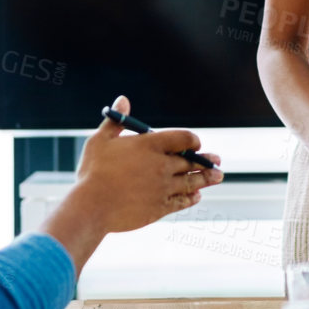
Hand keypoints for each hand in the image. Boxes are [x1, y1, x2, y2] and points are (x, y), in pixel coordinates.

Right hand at [40, 95, 223, 266]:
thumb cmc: (92, 171)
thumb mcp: (100, 140)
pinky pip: (182, 201)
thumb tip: (123, 100)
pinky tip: (196, 196)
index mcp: (151, 145)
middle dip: (206, 160)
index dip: (193, 140)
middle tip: (217, 160)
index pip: (183, 138)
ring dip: (206, 178)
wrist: (91, 206)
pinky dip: (191, 198)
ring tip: (218, 176)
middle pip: (192, 161)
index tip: (196, 143)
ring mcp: (163, 187)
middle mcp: (162, 165)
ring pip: (191, 181)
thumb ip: (116, 121)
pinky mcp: (160, 207)